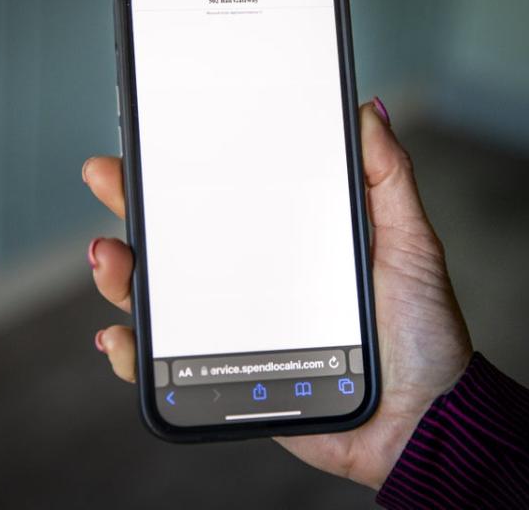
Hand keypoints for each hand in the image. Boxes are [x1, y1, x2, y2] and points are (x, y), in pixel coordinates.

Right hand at [82, 100, 472, 489]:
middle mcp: (253, 281)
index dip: (183, 171)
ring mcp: (236, 329)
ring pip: (159, 298)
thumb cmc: (421, 333)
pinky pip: (166, 365)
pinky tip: (122, 336)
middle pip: (177, 240)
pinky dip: (133, 351)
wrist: (421, 419)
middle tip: (107, 176)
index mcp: (286, 244)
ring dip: (120, 275)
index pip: (223, 199)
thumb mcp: (410, 242)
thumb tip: (369, 110)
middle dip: (132, 205)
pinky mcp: (227, 377)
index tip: (152, 140)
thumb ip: (388, 178)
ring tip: (112, 255)